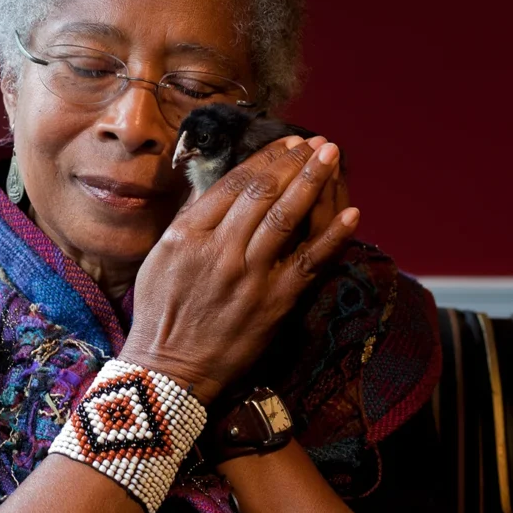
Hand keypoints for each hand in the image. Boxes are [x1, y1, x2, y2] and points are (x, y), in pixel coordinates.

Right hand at [119, 136, 358, 404]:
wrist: (169, 370)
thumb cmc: (160, 313)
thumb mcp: (160, 257)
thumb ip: (189, 221)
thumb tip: (217, 187)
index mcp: (188, 234)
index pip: (233, 183)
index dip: (265, 158)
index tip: (285, 142)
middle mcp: (220, 249)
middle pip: (264, 193)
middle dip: (293, 161)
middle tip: (315, 142)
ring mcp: (250, 275)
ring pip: (288, 217)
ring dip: (313, 181)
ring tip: (331, 157)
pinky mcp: (274, 303)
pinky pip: (310, 262)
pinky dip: (333, 236)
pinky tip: (353, 213)